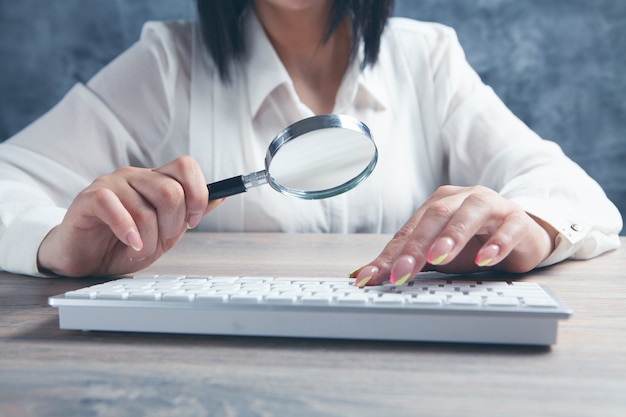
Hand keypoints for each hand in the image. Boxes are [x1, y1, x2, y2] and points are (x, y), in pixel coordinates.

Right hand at [37, 156, 222, 276]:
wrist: (85, 260)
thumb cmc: (122, 245)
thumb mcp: (164, 234)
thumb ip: (188, 215)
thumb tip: (221, 196)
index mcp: (156, 180)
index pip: (186, 166)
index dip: (198, 193)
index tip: (194, 221)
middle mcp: (135, 176)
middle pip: (171, 190)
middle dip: (172, 225)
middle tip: (160, 242)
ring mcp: (111, 183)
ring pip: (146, 207)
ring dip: (148, 238)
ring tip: (138, 250)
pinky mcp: (89, 197)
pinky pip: (114, 206)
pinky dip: (128, 231)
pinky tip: (129, 244)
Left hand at [351, 185, 556, 286]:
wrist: (521, 235)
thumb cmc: (474, 243)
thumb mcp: (436, 255)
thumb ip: (402, 262)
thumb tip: (360, 276)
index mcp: (438, 204)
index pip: (409, 230)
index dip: (390, 255)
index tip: (372, 278)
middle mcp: (462, 199)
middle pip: (436, 216)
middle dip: (417, 246)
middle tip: (402, 272)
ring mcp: (492, 206)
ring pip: (471, 213)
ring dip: (453, 235)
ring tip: (439, 257)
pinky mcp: (518, 220)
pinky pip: (509, 227)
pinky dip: (497, 242)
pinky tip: (486, 259)